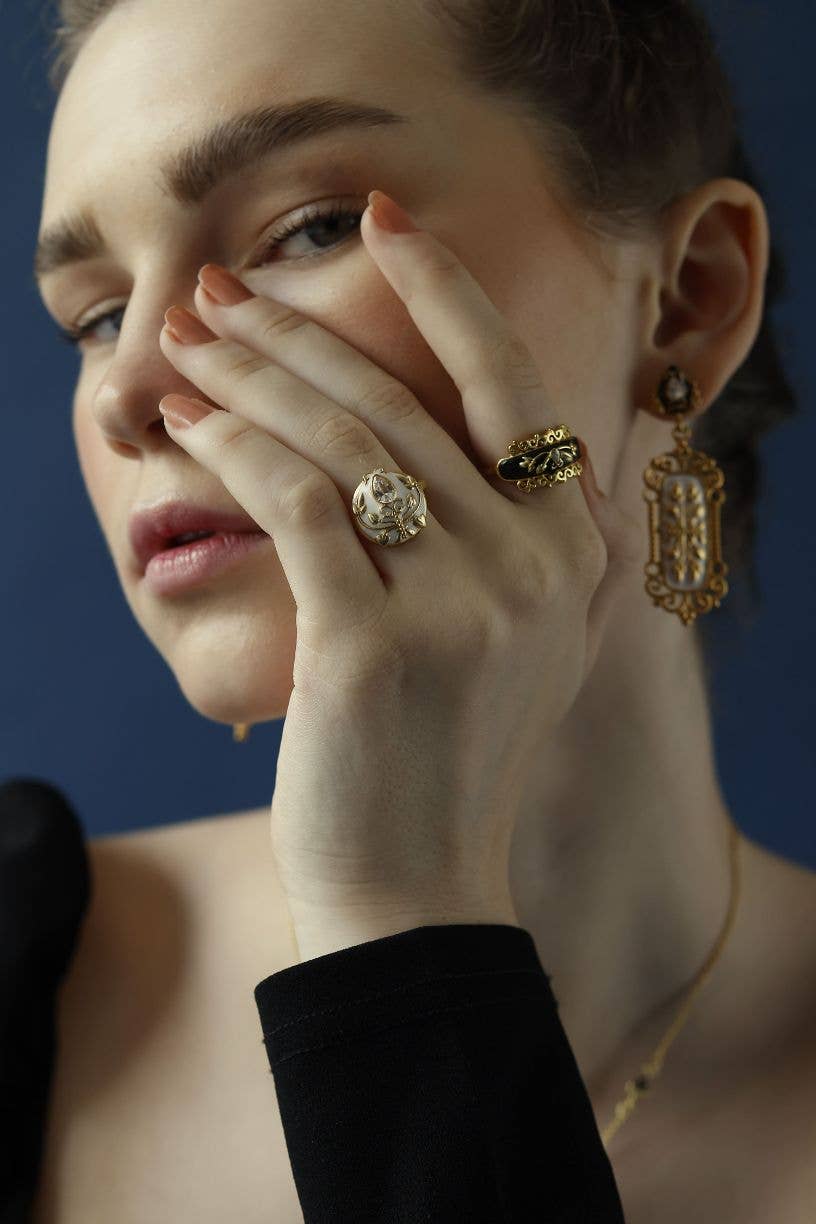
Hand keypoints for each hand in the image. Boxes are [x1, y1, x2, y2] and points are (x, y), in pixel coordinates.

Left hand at [158, 191, 640, 956]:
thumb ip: (536, 533)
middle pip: (400, 403)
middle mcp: (533, 564)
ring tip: (186, 345)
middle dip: (297, 333)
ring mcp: (462, 605)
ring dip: (249, 379)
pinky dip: (233, 452)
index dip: (445, 290)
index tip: (385, 222)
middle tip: (222, 293)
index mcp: (572, 548)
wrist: (419, 883)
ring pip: (341, 442)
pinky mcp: (373, 644)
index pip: (510, 381)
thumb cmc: (448, 751)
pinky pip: (293, 507)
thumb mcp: (528, 637)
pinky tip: (188, 426)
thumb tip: (509, 429)